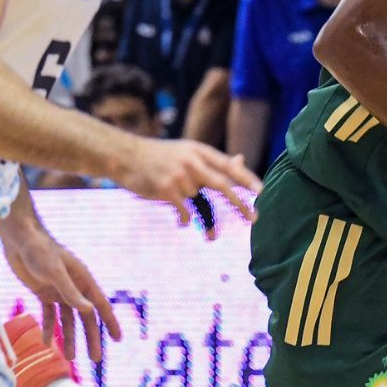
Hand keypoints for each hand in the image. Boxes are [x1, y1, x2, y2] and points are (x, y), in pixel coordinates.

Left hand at [2, 227, 121, 363]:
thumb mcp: (55, 271)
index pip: (100, 306)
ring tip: (70, 358)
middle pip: (86, 317)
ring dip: (69, 338)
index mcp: (83, 280)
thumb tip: (88, 310)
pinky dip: (49, 329)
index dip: (109, 323)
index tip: (117, 339)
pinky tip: (46, 343)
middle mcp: (74, 288)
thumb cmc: (40, 250)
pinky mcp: (44, 293)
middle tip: (95, 358)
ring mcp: (59, 292)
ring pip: (68, 320)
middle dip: (91, 338)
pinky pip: (49, 316)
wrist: (19, 240)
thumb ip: (70, 292)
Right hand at [114, 138, 261, 236]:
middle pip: (222, 185)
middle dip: (240, 203)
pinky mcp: (166, 189)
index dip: (246, 178)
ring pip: (198, 200)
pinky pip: (184, 211)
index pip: (228, 166)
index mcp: (199, 151)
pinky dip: (185, 219)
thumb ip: (214, 160)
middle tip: (254, 218)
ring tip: (212, 236)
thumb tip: (241, 160)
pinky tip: (183, 222)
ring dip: (204, 218)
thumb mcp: (189, 152)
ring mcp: (178, 175)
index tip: (261, 191)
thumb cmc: (161, 156)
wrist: (126, 156)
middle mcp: (192, 162)